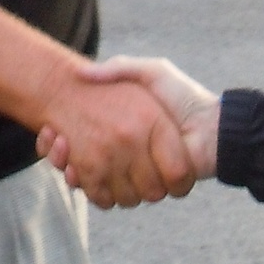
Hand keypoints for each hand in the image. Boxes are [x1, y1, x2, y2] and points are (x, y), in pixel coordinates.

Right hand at [37, 55, 218, 196]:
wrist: (213, 129)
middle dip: (57, 152)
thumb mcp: (151, 73)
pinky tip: (72, 167)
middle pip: (74, 159)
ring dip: (65, 164)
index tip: (50, 127)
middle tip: (50, 136)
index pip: (77, 136)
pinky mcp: (135, 188)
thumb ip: (121, 69)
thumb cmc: (184, 98)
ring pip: (83, 177)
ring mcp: (126, 172)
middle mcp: (120, 153)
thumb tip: (81, 72)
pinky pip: (101, 193)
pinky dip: (83, 184)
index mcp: (121, 131)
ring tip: (60, 146)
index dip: (59, 136)